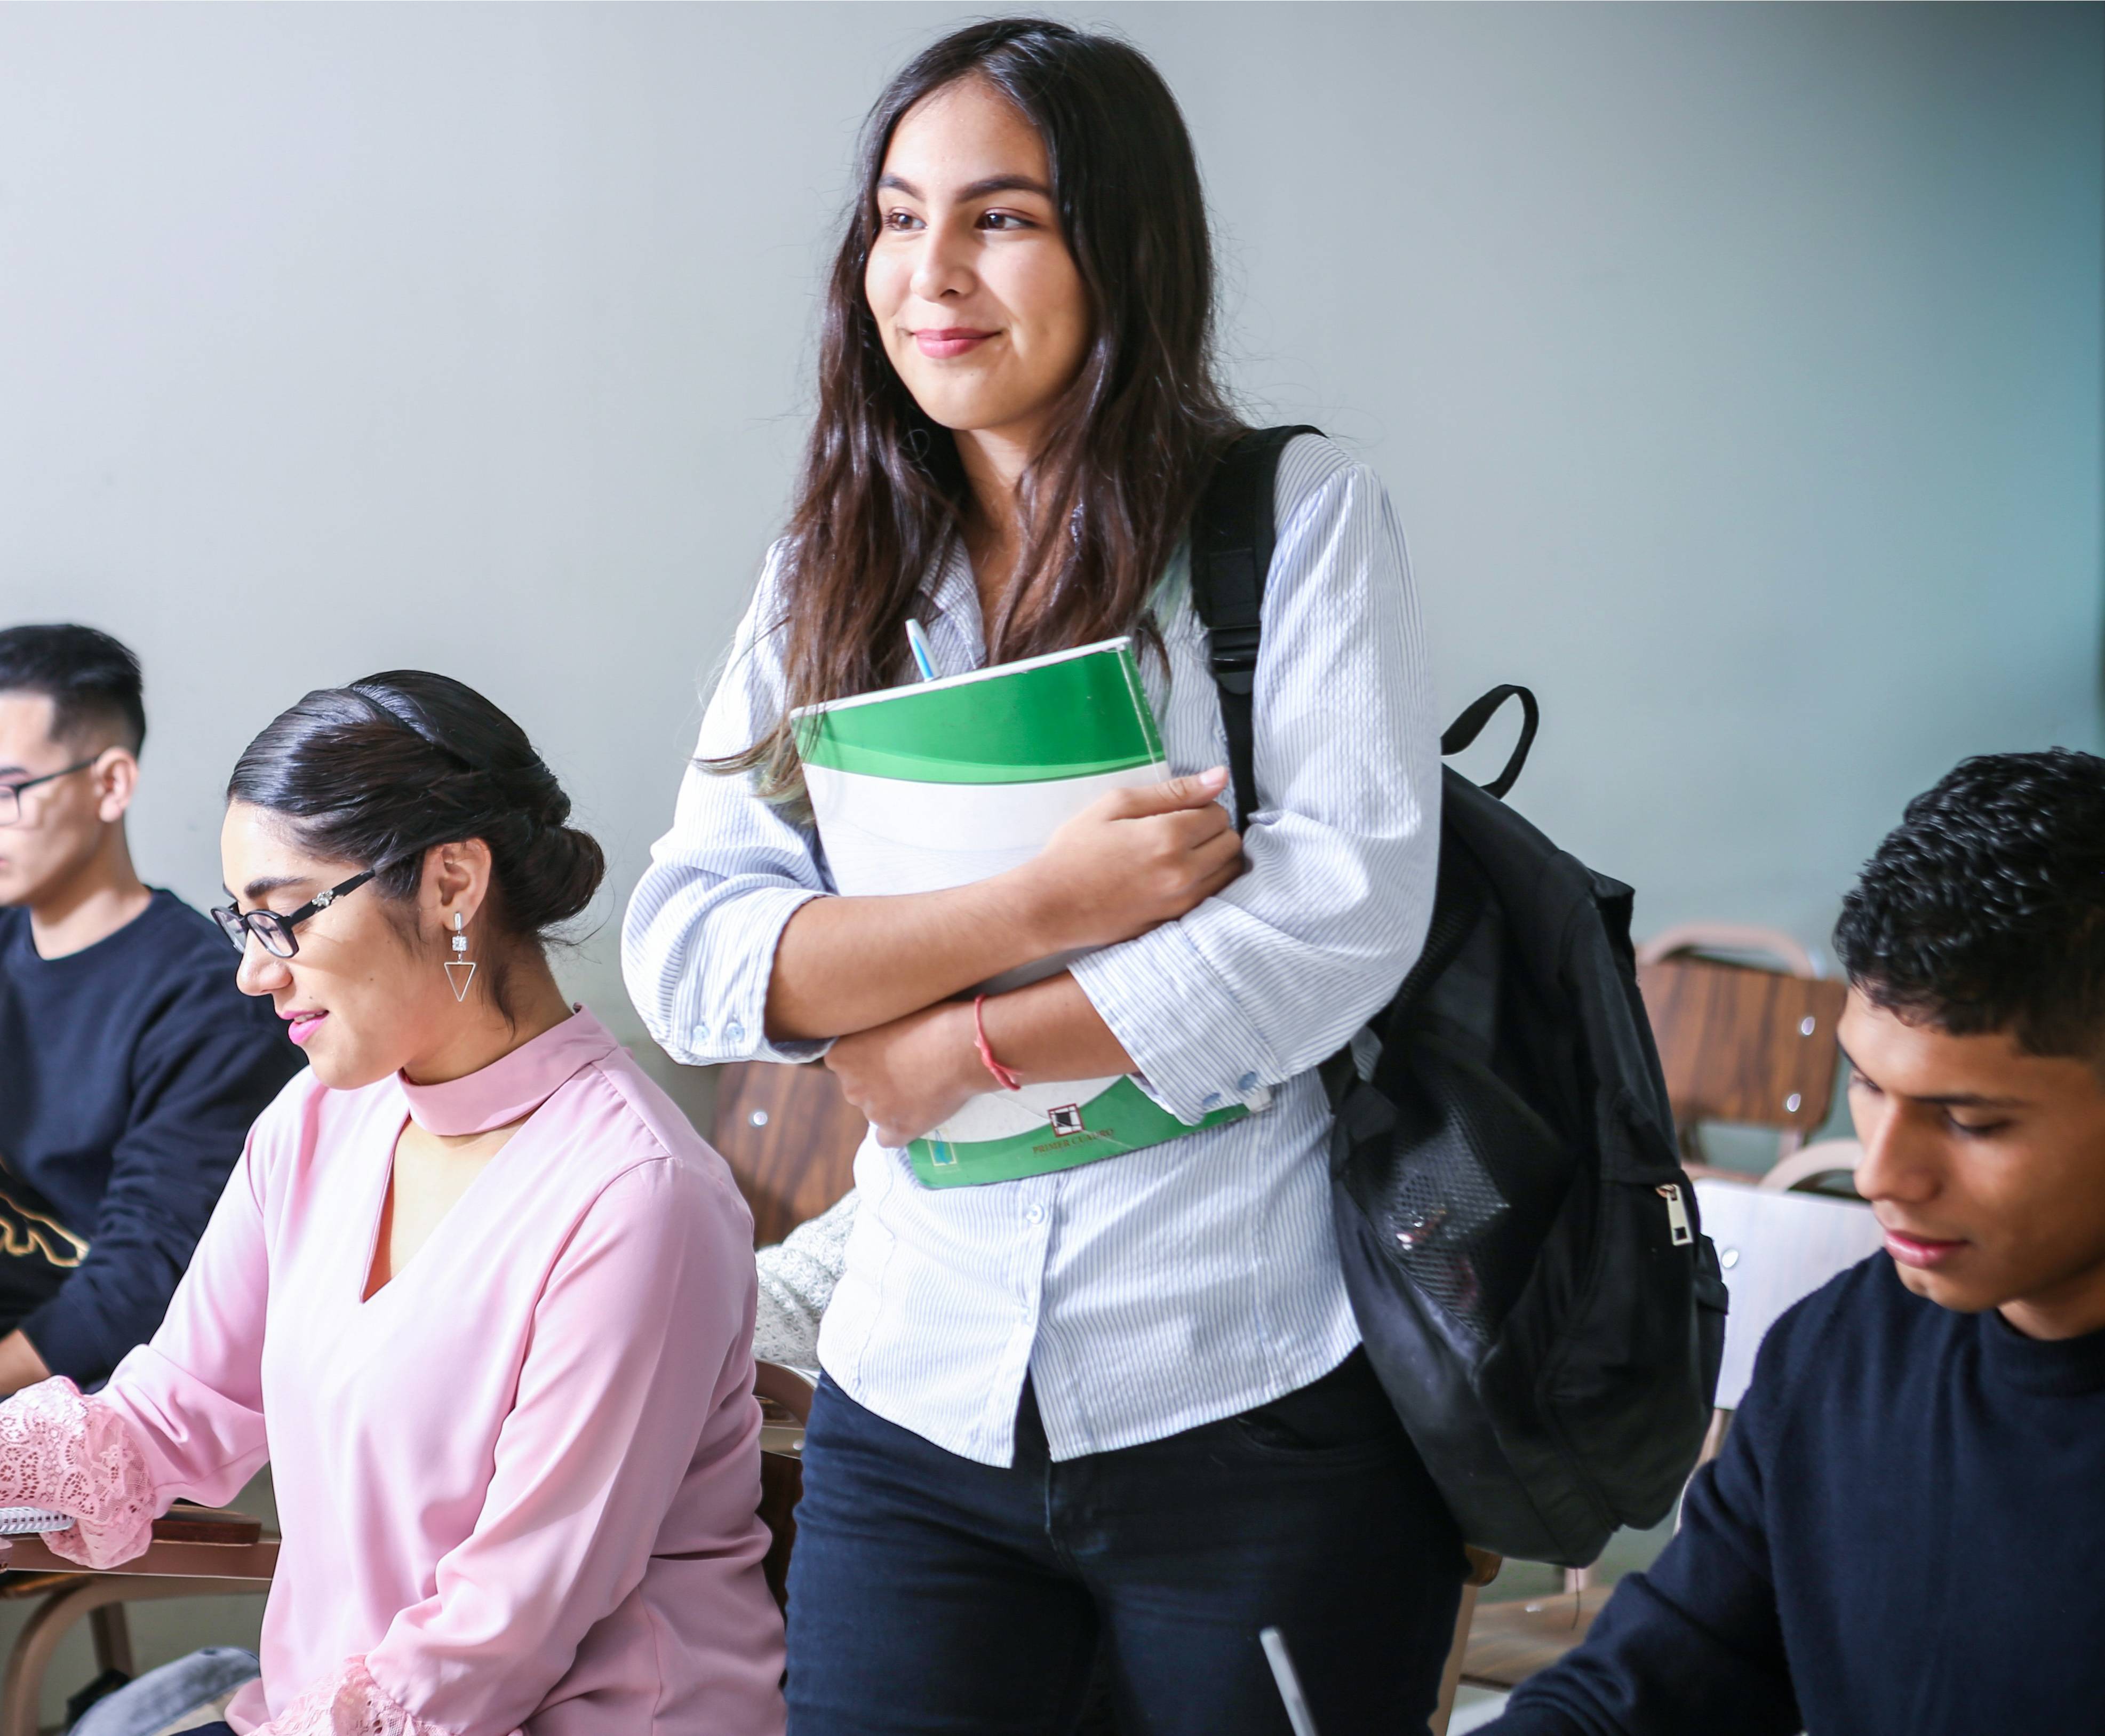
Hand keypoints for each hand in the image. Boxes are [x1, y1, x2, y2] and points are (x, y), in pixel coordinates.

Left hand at [825, 1002, 987, 1147]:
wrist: (961, 1048)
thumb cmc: (930, 1021)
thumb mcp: (888, 1016)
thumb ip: (870, 1034)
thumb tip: (873, 1042)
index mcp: (841, 1055)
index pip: (843, 1064)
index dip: (867, 1059)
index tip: (889, 1052)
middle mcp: (851, 1087)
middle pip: (858, 1089)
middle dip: (877, 1082)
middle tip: (907, 1069)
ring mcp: (873, 1112)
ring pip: (876, 1112)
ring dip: (892, 1104)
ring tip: (923, 1087)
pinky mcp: (897, 1130)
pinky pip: (888, 1138)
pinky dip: (900, 1130)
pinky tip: (917, 1115)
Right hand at [1009, 768, 1244, 954]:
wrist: (1051, 906)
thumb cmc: (1076, 850)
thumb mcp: (1116, 805)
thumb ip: (1173, 790)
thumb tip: (1220, 776)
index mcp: (1169, 835)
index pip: (1218, 812)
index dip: (1201, 805)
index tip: (1177, 810)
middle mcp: (1184, 871)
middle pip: (1230, 842)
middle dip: (1212, 830)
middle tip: (1179, 829)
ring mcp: (1182, 900)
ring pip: (1229, 871)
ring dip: (1215, 856)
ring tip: (1181, 853)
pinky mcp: (1177, 920)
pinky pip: (1215, 895)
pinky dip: (1207, 881)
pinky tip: (1178, 875)